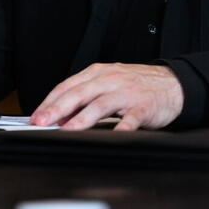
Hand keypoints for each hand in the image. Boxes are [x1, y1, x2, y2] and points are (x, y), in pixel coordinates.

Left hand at [29, 63, 183, 130]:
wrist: (173, 84)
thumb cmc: (136, 85)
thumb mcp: (108, 83)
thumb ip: (85, 96)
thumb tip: (59, 115)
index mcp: (98, 73)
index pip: (68, 86)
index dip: (50, 101)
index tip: (36, 116)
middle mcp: (110, 80)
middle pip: (79, 93)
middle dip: (58, 108)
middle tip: (42, 122)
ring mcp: (127, 93)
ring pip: (101, 104)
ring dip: (83, 118)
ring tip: (68, 129)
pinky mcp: (144, 106)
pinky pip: (131, 118)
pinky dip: (122, 127)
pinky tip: (114, 135)